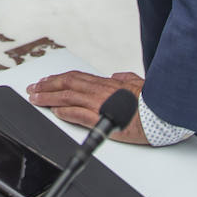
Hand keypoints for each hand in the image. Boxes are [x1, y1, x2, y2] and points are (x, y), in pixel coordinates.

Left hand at [27, 71, 149, 144]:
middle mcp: (100, 91)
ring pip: (68, 97)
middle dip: (47, 86)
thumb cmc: (153, 101)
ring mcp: (100, 104)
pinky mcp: (103, 120)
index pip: (76, 78)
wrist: (162, 114)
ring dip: (49, 97)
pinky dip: (65, 112)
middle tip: (33, 88)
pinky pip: (79, 114)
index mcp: (107, 84)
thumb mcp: (138, 84)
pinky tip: (55, 112)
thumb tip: (118, 76)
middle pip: (67, 84)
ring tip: (36, 98)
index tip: (47, 81)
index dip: (58, 79)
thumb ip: (126, 79)